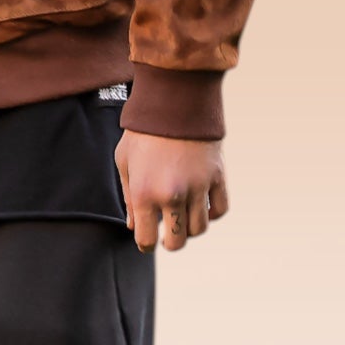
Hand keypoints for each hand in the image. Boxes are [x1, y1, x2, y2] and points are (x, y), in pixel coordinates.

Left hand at [114, 129, 228, 252]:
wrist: (174, 101)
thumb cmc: (143, 131)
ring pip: (199, 229)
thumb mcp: (125, 162)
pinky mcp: (217, 177)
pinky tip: (201, 206)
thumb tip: (135, 225)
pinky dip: (211, 213)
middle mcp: (171, 196)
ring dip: (190, 228)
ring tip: (182, 216)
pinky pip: (219, 210)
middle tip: (167, 232)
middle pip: (176, 242)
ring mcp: (197, 187)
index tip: (148, 238)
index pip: (147, 240)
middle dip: (170, 241)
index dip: (146, 243)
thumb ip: (129, 197)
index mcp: (144, 194)